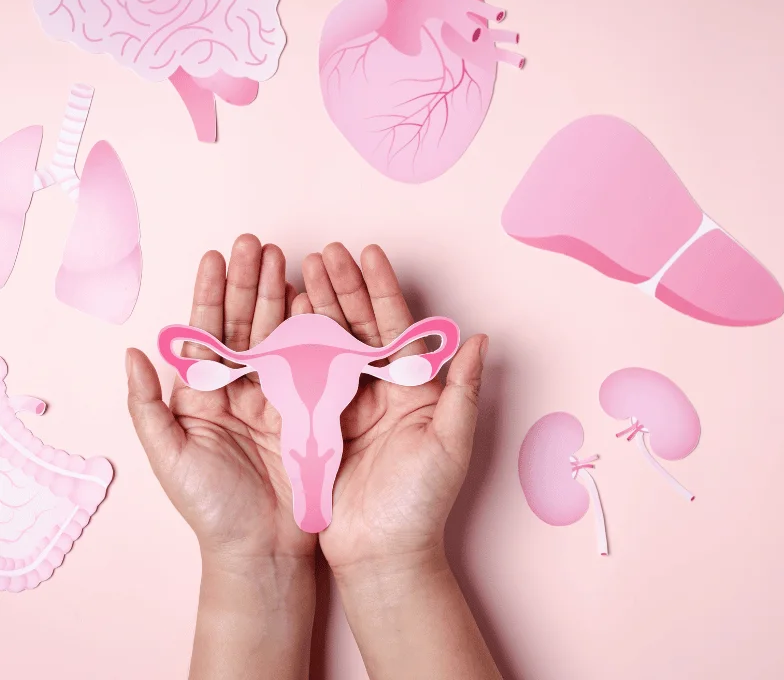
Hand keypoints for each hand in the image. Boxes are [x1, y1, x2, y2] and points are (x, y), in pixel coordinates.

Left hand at [125, 234, 314, 562]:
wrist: (264, 548)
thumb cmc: (211, 509)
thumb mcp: (169, 457)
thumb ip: (147, 406)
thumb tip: (133, 353)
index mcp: (206, 396)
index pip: (208, 332)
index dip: (212, 293)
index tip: (217, 256)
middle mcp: (243, 389)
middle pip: (246, 323)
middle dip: (251, 281)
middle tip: (258, 243)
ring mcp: (280, 396)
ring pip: (281, 334)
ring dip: (283, 295)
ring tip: (288, 259)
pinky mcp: (313, 409)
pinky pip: (314, 361)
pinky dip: (316, 329)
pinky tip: (316, 301)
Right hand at [289, 242, 487, 577]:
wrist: (382, 554)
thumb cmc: (422, 503)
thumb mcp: (450, 442)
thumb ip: (464, 389)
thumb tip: (482, 339)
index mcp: (412, 389)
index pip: (396, 326)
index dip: (381, 289)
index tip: (368, 253)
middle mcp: (378, 392)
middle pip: (358, 327)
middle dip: (342, 287)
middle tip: (323, 251)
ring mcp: (345, 407)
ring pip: (327, 344)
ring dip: (316, 307)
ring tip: (299, 270)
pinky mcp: (316, 427)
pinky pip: (301, 378)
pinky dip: (291, 347)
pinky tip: (280, 318)